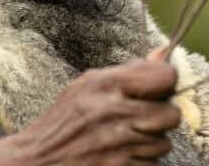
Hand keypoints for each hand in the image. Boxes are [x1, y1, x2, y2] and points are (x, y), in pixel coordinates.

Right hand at [0, 48, 180, 165]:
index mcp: (106, 85)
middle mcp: (115, 114)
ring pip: (163, 143)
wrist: (38, 161)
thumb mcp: (88, 85)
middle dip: (159, 118)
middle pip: (171, 114)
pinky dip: (141, 161)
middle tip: (139, 118)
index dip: (165, 82)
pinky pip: (153, 164)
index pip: (165, 77)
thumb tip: (164, 53)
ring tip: (124, 138)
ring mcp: (120, 146)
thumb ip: (129, 71)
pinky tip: (121, 155)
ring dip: (149, 143)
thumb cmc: (64, 121)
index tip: (156, 89)